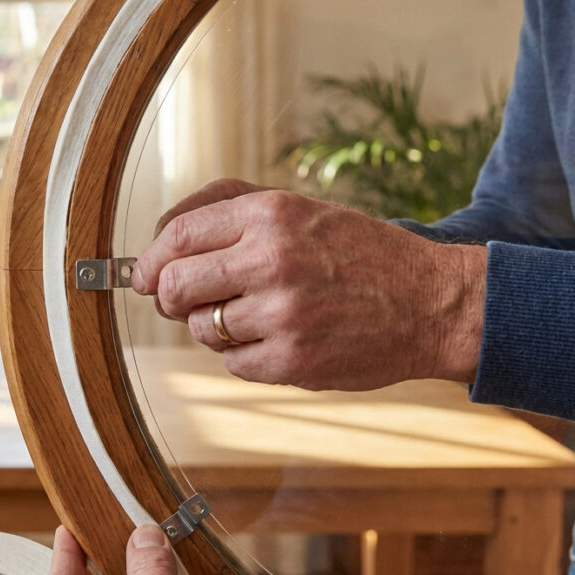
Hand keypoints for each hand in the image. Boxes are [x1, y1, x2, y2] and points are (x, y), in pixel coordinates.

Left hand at [131, 178, 485, 389]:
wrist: (431, 302)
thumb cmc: (356, 254)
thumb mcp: (299, 211)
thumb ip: (228, 214)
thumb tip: (157, 243)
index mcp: (270, 214)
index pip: (177, 237)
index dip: (149, 261)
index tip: (143, 277)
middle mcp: (271, 259)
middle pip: (174, 285)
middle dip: (169, 297)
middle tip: (183, 302)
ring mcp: (281, 313)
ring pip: (200, 328)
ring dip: (214, 327)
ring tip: (255, 316)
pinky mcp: (291, 361)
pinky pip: (231, 364)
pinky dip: (244, 356)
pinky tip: (279, 339)